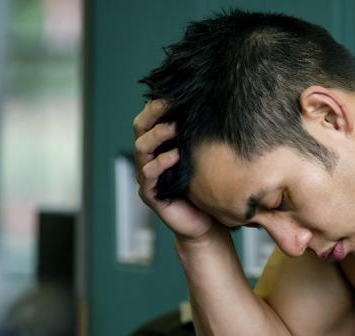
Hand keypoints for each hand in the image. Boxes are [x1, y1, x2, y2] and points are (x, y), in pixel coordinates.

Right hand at [133, 100, 218, 240]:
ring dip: (157, 135)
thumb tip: (214, 105)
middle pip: (140, 127)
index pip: (150, 117)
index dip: (158, 103)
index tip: (174, 91)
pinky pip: (149, 174)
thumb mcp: (203, 157)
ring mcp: (146, 176)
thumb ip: (199, 136)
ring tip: (173, 127)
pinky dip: (161, 163)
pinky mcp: (150, 194)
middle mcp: (149, 158)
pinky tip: (175, 156)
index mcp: (159, 146)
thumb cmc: (205, 188)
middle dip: (153, 113)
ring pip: (141, 147)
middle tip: (169, 103)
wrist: (206, 224)